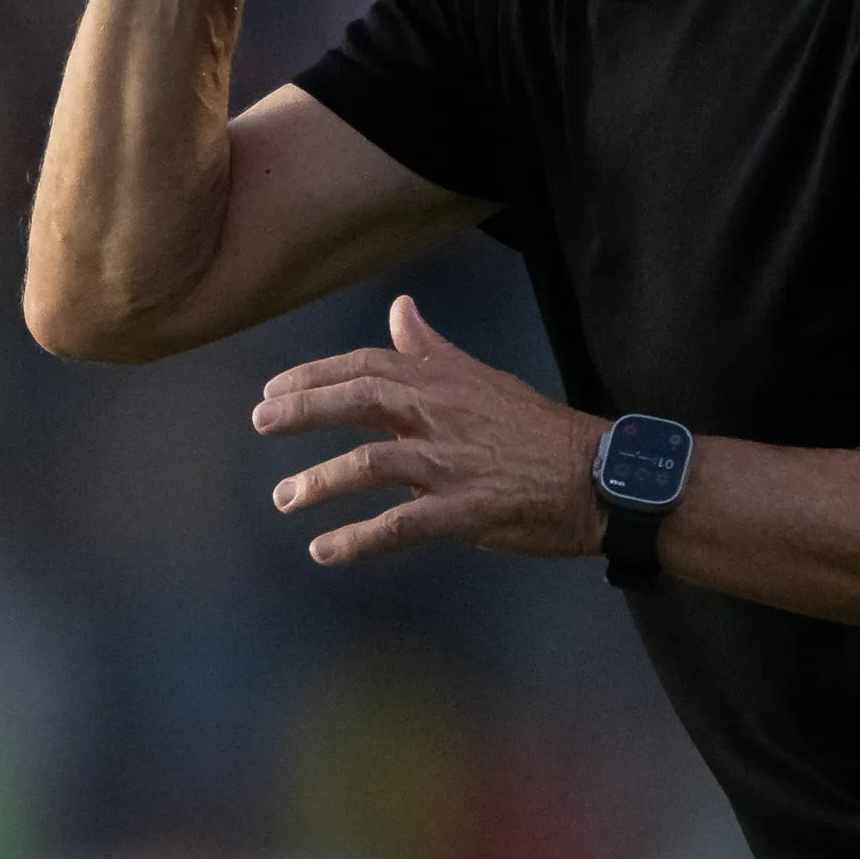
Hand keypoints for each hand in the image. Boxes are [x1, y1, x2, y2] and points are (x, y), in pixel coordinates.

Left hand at [252, 295, 606, 564]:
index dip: (315, 374)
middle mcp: (440, 414)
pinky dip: (358, 541)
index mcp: (442, 381)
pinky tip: (324, 551)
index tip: (272, 388)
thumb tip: (400, 307)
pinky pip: (401, 526)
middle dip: (303, 409)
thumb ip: (431, 349)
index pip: (367, 364)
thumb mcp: (481, 376)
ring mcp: (451, 463)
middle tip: (259, 423)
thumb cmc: (536, 429)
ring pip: (372, 462)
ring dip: (321, 480)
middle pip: (360, 399)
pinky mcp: (467, 511)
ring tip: (284, 498)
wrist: (599, 476)